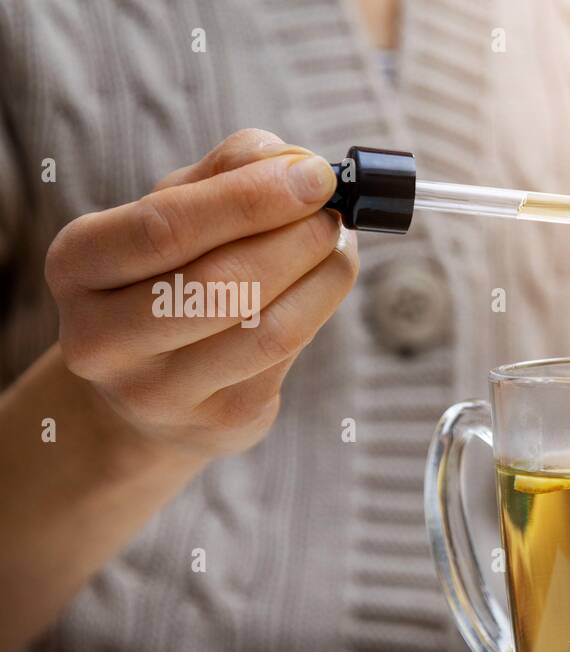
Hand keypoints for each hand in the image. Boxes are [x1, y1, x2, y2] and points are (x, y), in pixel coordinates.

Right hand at [45, 128, 357, 460]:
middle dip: (294, 239)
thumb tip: (293, 159)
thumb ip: (227, 173)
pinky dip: (318, 311)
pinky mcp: (217, 421)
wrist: (155, 384)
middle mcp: (102, 338)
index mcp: (78, 266)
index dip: (249, 199)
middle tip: (333, 214)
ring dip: (320, 278)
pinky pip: (284, 358)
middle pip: (219, 284)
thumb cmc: (169, 275)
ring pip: (263, 328)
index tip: (314, 176)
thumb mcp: (176, 212)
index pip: (165, 228)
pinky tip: (324, 285)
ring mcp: (158, 391)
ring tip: (339, 245)